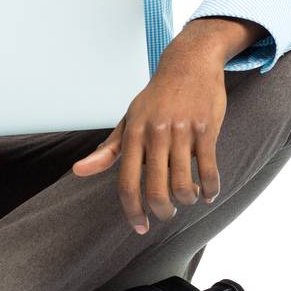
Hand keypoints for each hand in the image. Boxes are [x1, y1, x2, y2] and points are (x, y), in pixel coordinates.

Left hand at [72, 17, 263, 232]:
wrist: (188, 63)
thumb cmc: (156, 97)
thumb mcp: (129, 119)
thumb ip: (108, 149)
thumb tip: (79, 171)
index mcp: (133, 133)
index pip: (126, 183)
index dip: (133, 211)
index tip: (140, 227)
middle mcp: (155, 133)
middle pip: (156, 190)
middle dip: (162, 211)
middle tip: (167, 213)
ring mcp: (182, 130)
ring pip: (184, 184)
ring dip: (187, 199)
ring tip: (189, 198)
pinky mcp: (206, 128)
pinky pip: (209, 169)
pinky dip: (211, 188)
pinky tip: (209, 193)